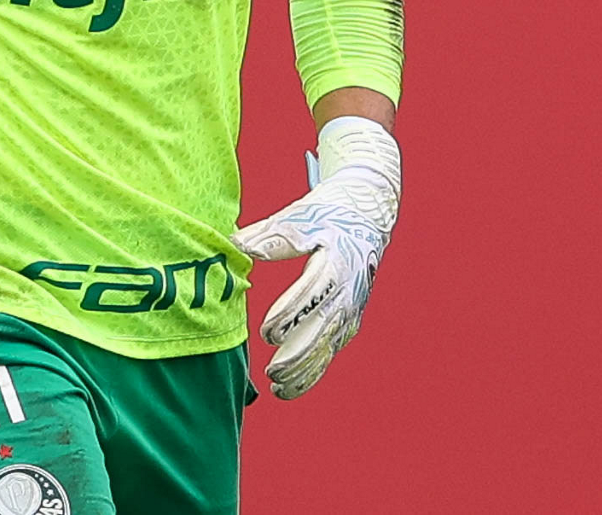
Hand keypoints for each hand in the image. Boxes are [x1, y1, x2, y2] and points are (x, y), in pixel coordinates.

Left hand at [232, 116, 399, 399]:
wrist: (366, 217)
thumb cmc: (326, 214)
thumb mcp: (300, 217)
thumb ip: (270, 235)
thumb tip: (235, 243)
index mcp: (335, 263)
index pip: (311, 294)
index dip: (289, 315)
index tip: (266, 331)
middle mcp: (347, 291)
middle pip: (323, 329)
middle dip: (297, 353)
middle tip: (270, 370)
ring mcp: (350, 308)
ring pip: (328, 347)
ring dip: (304, 370)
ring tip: (277, 387)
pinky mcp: (349, 319)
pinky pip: (331, 350)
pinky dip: (312, 371)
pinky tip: (289, 387)